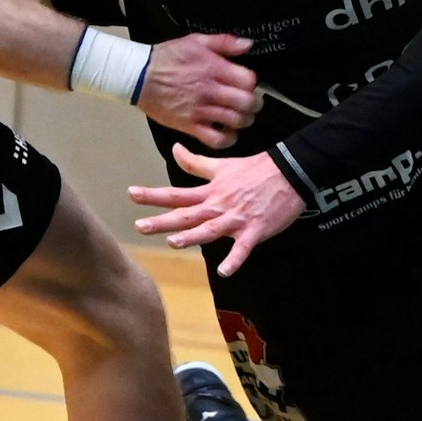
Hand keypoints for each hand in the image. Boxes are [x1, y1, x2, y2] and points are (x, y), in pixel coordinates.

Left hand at [129, 144, 303, 276]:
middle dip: (163, 221)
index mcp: (211, 191)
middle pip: (187, 215)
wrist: (290, 170)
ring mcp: (237, 218)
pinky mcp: (255, 229)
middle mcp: (219, 205)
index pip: (177, 194)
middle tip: (140, 226)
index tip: (131, 194)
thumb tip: (174, 149)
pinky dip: (235, 259)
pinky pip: (243, 247)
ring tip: (173, 242)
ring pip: (211, 229)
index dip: (154, 195)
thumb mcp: (223, 165)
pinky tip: (224, 271)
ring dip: (193, 236)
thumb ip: (196, 163)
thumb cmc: (256, 168)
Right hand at [140, 34, 261, 149]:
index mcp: (214, 69)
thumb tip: (248, 45)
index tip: (247, 84)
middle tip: (249, 102)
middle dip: (253, 103)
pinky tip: (226, 131)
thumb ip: (224, 43)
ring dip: (243, 120)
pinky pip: (216, 139)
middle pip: (247, 103)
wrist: (138, 76)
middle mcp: (210, 91)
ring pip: (236, 121)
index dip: (252, 83)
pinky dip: (227, 138)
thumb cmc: (167, 57)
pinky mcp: (190, 126)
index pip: (249, 81)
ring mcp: (201, 110)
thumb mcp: (196, 41)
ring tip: (239, 116)